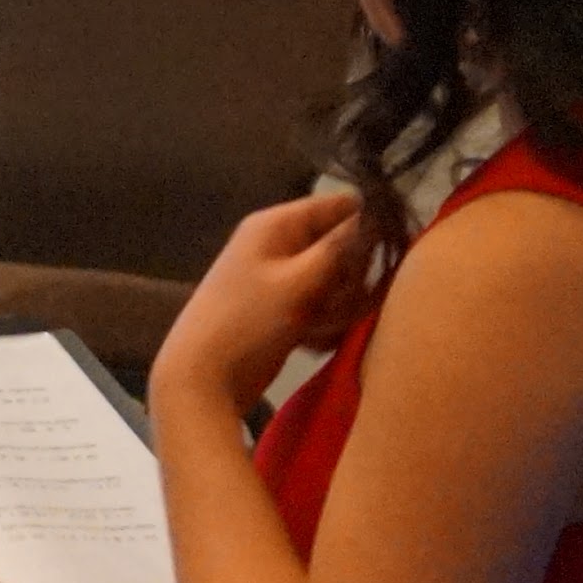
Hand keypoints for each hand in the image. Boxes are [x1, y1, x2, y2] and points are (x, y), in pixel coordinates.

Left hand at [155, 191, 375, 417]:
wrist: (202, 377)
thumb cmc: (247, 322)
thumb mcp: (298, 281)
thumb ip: (340, 248)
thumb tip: (379, 212)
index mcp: (276, 224)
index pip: (341, 205)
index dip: (368, 227)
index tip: (381, 257)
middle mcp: (280, 244)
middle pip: (344, 248)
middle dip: (349, 279)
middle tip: (334, 303)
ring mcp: (282, 278)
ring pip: (338, 282)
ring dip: (338, 307)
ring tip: (318, 326)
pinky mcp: (286, 308)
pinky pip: (325, 307)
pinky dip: (324, 324)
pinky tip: (310, 342)